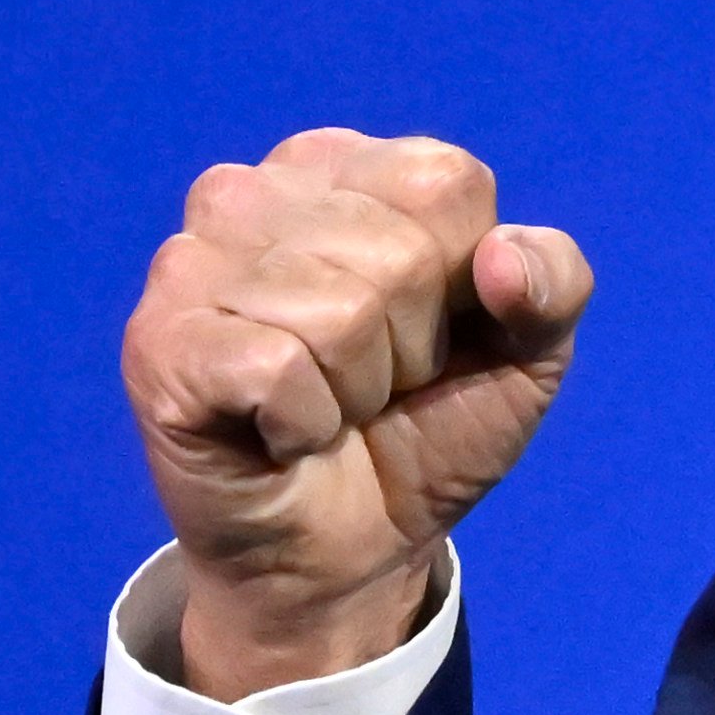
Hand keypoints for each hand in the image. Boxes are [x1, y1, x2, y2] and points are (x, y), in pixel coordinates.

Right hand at [118, 129, 593, 697]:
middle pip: (401, 254)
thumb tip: (502, 257)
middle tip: (369, 381)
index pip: (448, 183)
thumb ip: (556, 282)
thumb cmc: (427, 425)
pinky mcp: (158, 341)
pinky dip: (305, 422)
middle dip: (411, 345)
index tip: (431, 329)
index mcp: (343, 165)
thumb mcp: (529, 352)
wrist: (352, 548)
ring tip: (324, 403)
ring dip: (356, 389)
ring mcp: (190, 260)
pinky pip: (277, 369)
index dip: (465, 281)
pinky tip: (278, 431)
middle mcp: (253, 190)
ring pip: (341, 313)